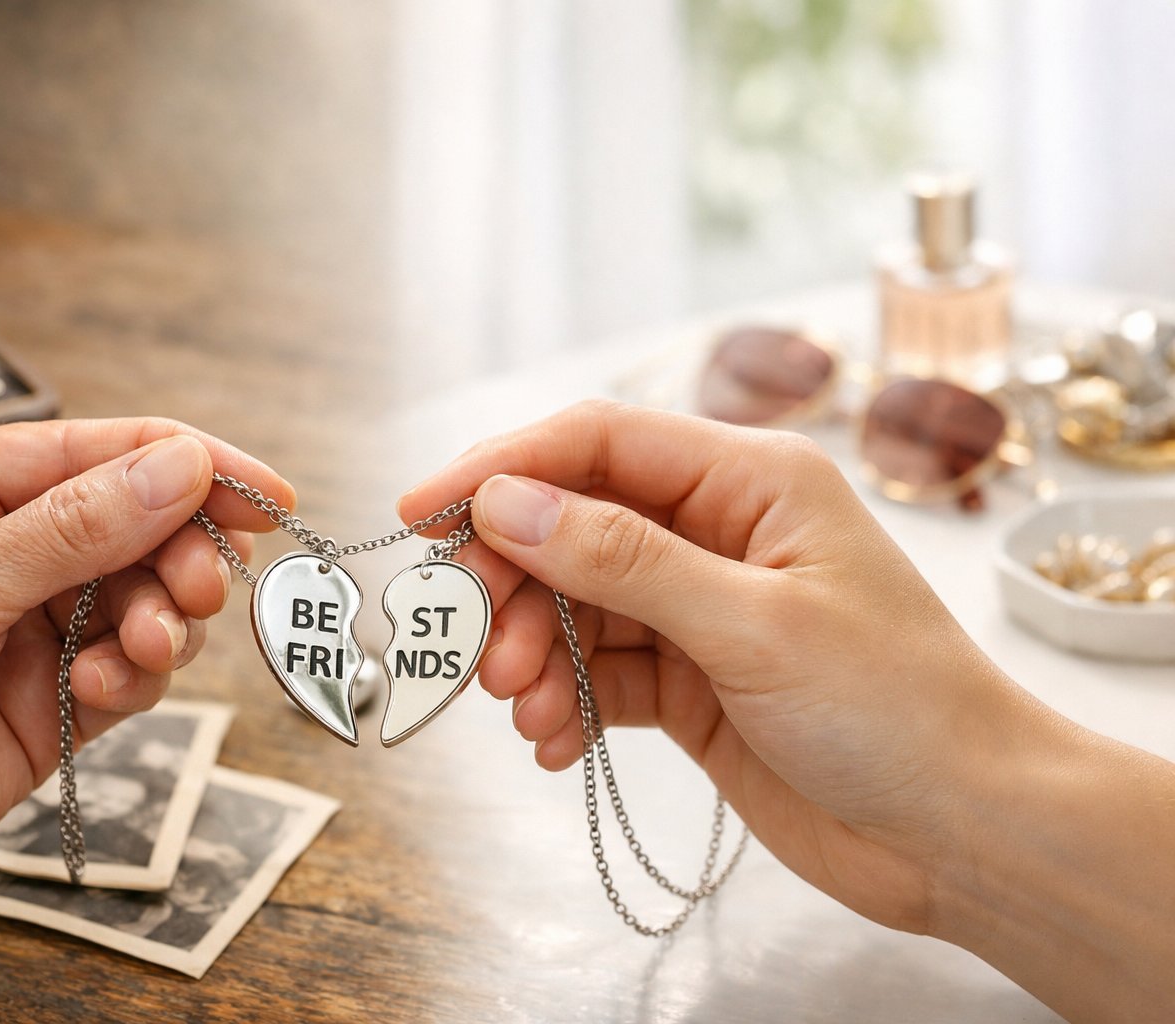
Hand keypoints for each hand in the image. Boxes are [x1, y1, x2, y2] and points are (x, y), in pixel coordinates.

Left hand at [0, 418, 290, 1015]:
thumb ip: (75, 528)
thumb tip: (181, 465)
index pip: (98, 453)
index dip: (190, 465)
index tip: (265, 491)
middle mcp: (0, 549)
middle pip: (136, 525)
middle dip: (180, 552)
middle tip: (202, 584)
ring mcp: (29, 626)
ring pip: (145, 600)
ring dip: (164, 620)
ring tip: (149, 646)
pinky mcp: (52, 700)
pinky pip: (131, 671)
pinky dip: (137, 677)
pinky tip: (105, 690)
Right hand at [398, 400, 1039, 934]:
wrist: (967, 835)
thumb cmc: (897, 710)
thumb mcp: (754, 625)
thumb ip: (624, 559)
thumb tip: (506, 504)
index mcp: (750, 481)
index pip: (597, 442)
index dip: (500, 467)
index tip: (418, 512)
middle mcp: (717, 532)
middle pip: (571, 524)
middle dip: (511, 582)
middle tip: (475, 648)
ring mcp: (700, 609)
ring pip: (574, 603)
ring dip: (532, 652)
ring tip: (522, 708)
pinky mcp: (690, 682)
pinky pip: (597, 672)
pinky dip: (564, 703)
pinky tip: (554, 743)